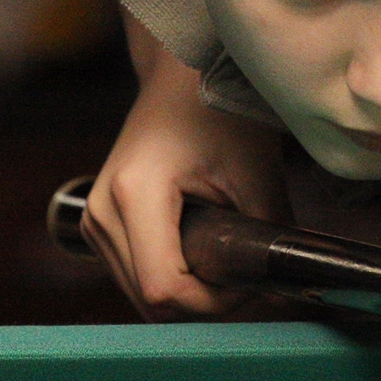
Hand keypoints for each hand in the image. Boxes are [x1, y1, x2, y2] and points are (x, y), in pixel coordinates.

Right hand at [82, 54, 284, 318]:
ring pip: (140, 296)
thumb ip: (271, 236)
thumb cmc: (220, 111)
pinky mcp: (99, 225)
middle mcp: (100, 212)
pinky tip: (205, 257)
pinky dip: (173, 278)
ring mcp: (94, 220)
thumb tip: (286, 290)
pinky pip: (135, 276)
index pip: (165, 289)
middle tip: (250, 280)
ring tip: (231, 264)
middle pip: (150, 300)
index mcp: (134, 194)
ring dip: (189, 295)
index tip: (252, 285)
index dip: (213, 302)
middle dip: (206, 303)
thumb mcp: (256, 173)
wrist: (182, 77)